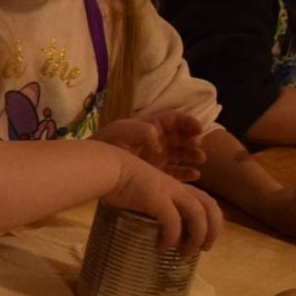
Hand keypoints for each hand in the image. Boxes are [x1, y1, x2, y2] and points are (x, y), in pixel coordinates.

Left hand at [92, 114, 206, 180]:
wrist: (94, 163)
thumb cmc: (107, 143)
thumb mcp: (121, 132)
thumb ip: (141, 132)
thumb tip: (160, 144)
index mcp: (151, 126)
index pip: (174, 120)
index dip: (188, 121)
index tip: (199, 127)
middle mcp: (157, 140)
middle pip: (181, 137)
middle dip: (192, 139)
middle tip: (197, 144)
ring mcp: (157, 157)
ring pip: (180, 154)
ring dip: (192, 155)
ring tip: (201, 159)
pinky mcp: (155, 172)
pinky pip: (174, 173)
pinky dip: (185, 174)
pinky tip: (195, 175)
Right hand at [102, 150, 223, 253]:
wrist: (108, 167)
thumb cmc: (119, 180)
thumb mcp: (143, 193)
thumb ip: (152, 206)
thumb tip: (152, 228)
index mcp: (177, 186)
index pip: (206, 201)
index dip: (212, 220)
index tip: (206, 237)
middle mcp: (178, 188)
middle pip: (209, 207)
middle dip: (213, 229)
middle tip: (204, 249)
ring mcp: (169, 192)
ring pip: (198, 214)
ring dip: (197, 236)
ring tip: (186, 253)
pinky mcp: (157, 199)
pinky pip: (172, 222)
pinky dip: (172, 237)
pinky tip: (163, 247)